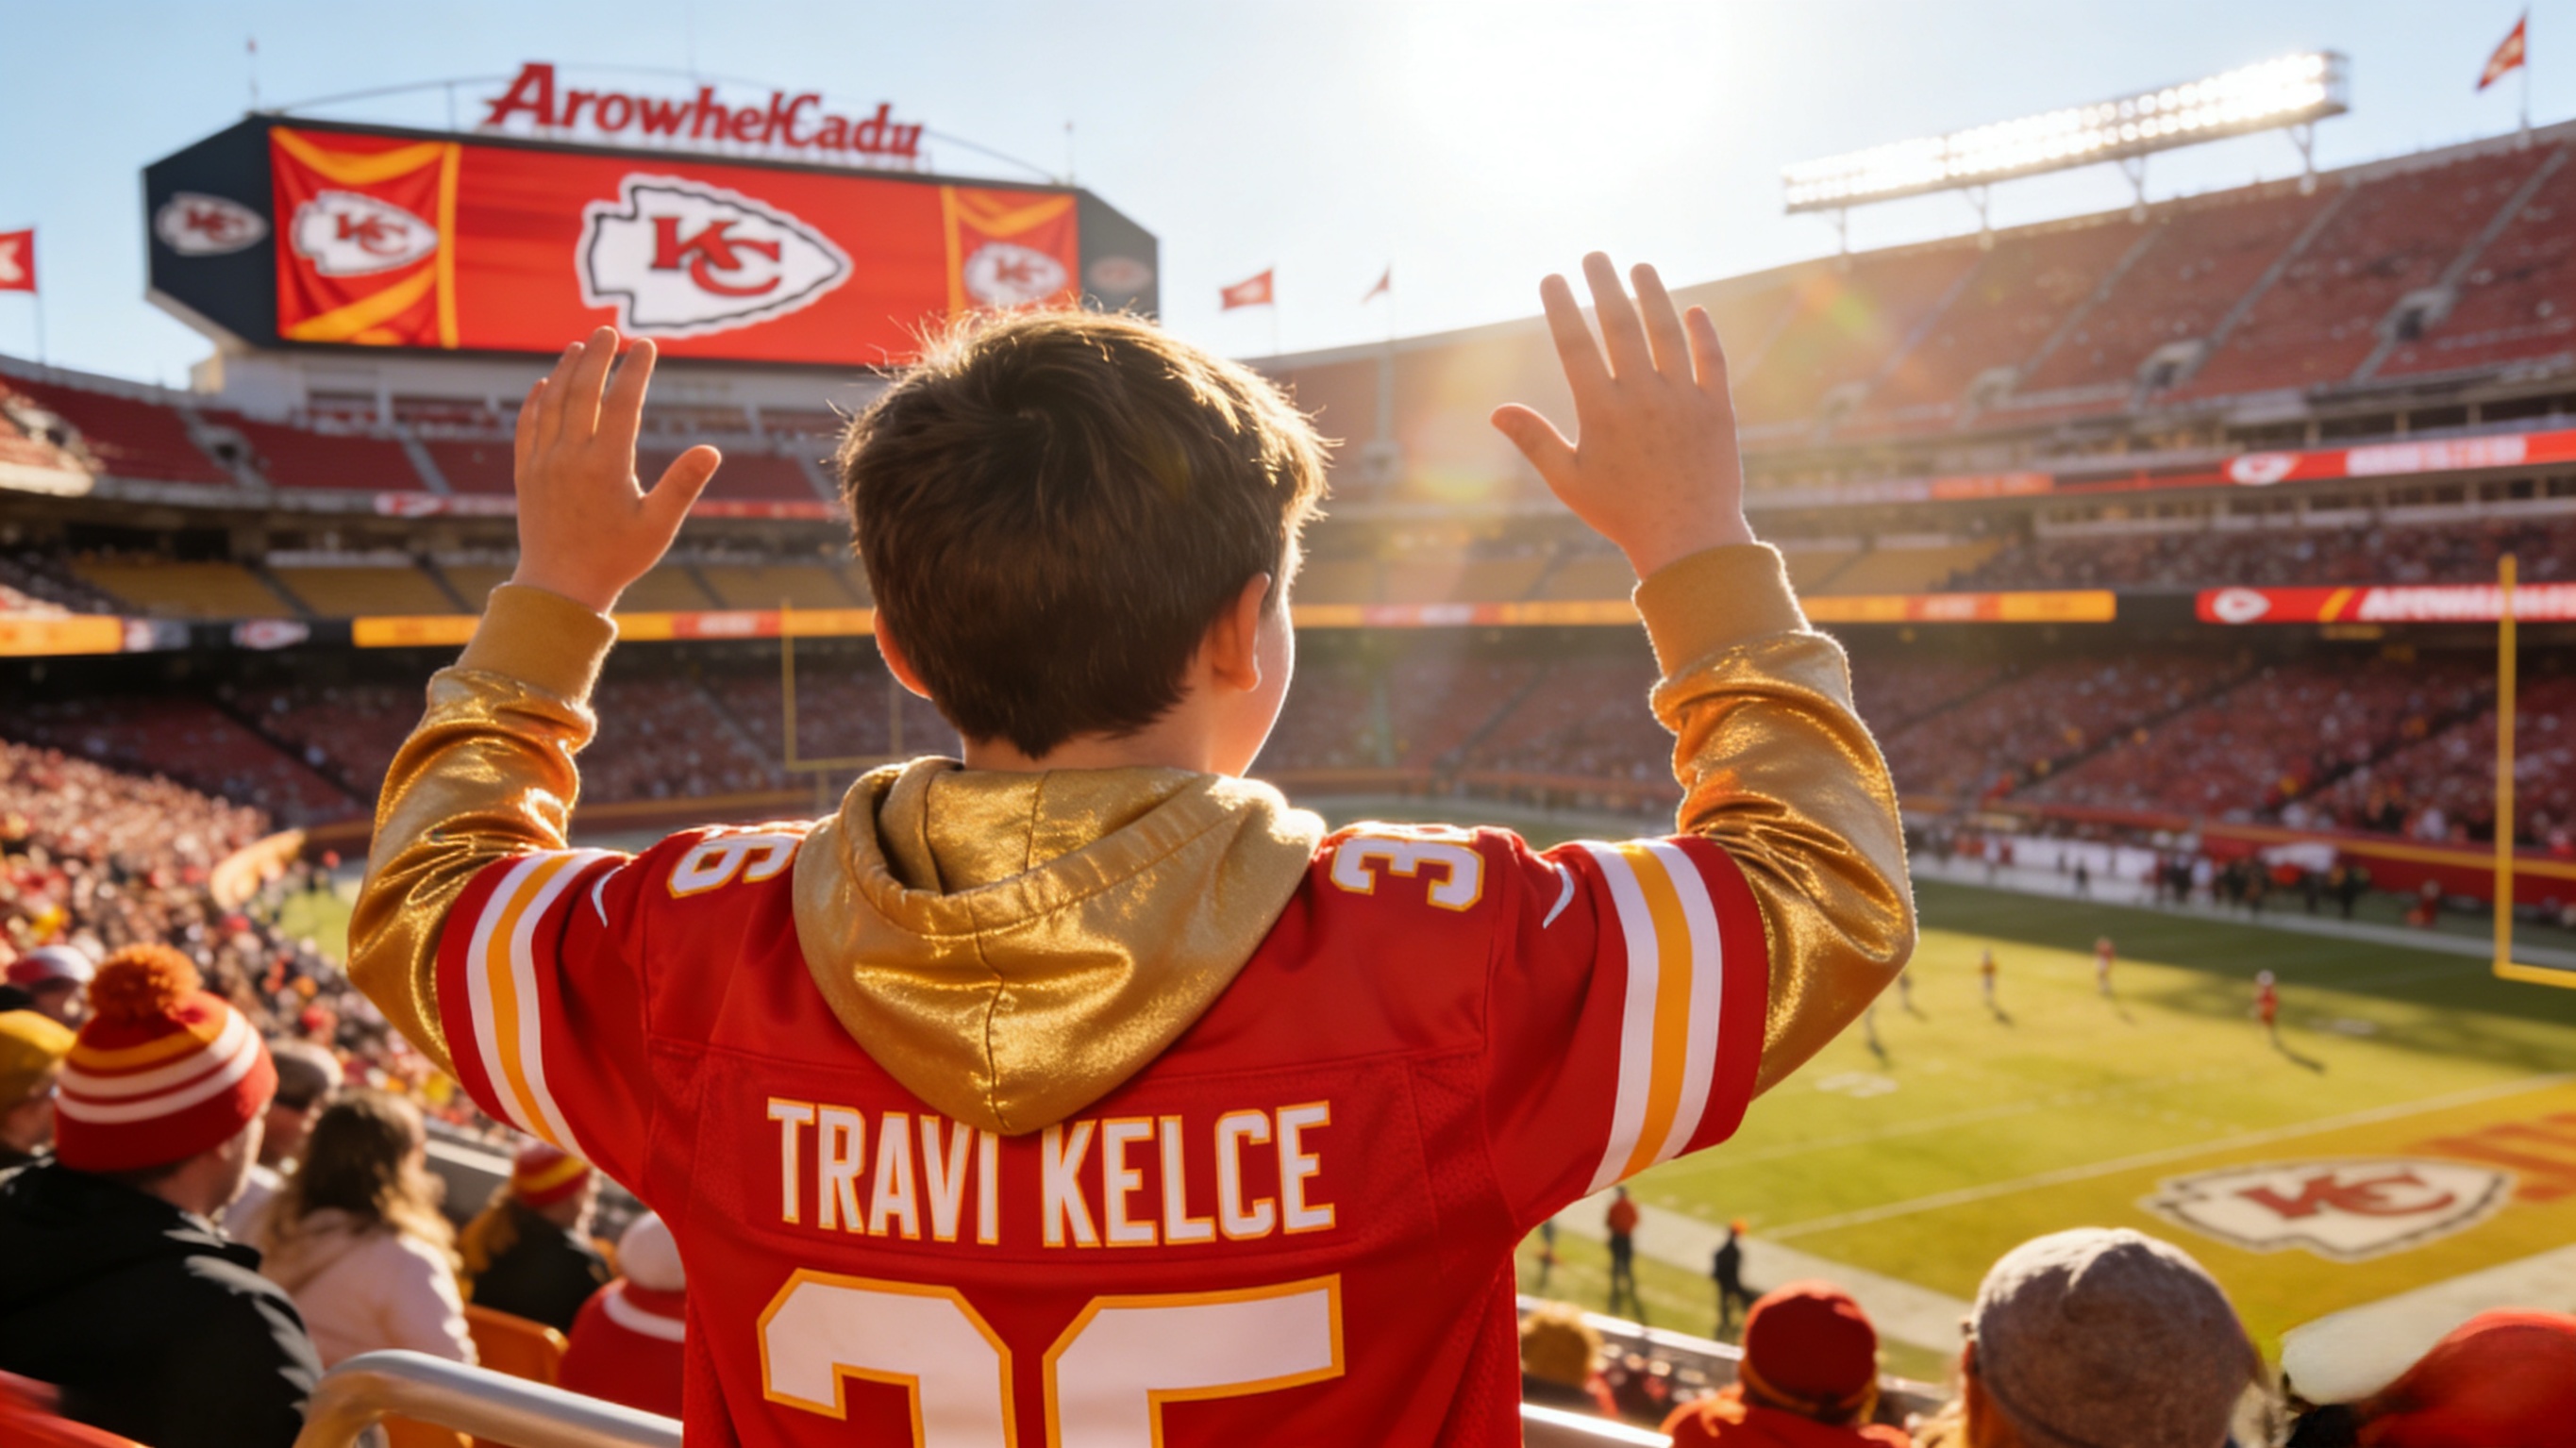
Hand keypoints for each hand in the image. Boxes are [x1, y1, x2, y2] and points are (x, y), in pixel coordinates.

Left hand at [506, 327, 721, 613]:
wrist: (559, 588)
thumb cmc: (617, 559)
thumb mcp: (659, 526)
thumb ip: (683, 485)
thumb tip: (712, 449)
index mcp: (606, 466)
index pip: (622, 403)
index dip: (636, 370)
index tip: (647, 346)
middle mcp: (570, 457)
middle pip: (582, 390)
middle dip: (597, 355)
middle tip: (609, 329)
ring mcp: (542, 463)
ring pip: (551, 401)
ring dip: (565, 369)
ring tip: (578, 345)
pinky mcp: (524, 474)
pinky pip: (527, 425)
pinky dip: (535, 399)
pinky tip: (543, 383)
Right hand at [1490, 254, 1754, 578]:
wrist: (1689, 540)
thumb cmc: (1621, 513)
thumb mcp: (1569, 480)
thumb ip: (1534, 440)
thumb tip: (1496, 411)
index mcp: (1602, 411)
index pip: (1576, 344)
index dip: (1561, 307)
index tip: (1551, 278)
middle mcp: (1643, 396)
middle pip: (1620, 325)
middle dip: (1604, 285)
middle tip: (1594, 256)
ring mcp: (1685, 399)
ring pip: (1667, 332)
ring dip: (1653, 295)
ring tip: (1640, 267)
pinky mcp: (1718, 409)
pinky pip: (1712, 360)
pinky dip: (1703, 332)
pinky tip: (1693, 311)